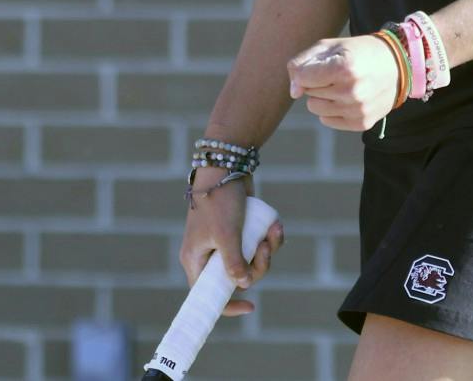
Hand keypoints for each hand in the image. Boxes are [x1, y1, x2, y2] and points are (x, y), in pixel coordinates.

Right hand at [177, 172, 283, 316]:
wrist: (226, 165)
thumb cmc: (219, 200)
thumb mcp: (226, 234)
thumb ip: (233, 263)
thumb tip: (243, 285)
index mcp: (196, 259)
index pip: (207, 294)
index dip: (228, 305)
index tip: (251, 307)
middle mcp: (209, 254)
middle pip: (238, 278)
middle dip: (259, 265)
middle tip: (266, 247)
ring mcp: (225, 243)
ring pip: (251, 261)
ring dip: (268, 249)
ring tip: (274, 230)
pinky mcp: (239, 231)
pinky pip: (256, 245)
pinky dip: (268, 238)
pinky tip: (276, 225)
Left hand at [286, 34, 402, 130]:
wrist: (398, 64)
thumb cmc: (359, 52)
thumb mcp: (330, 46)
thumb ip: (302, 63)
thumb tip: (293, 93)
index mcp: (344, 68)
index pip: (302, 78)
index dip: (307, 69)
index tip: (322, 64)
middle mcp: (351, 92)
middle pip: (308, 93)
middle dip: (317, 82)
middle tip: (338, 73)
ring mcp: (357, 110)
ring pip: (315, 108)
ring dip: (323, 97)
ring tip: (342, 86)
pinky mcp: (362, 123)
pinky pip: (327, 120)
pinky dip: (332, 110)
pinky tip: (347, 98)